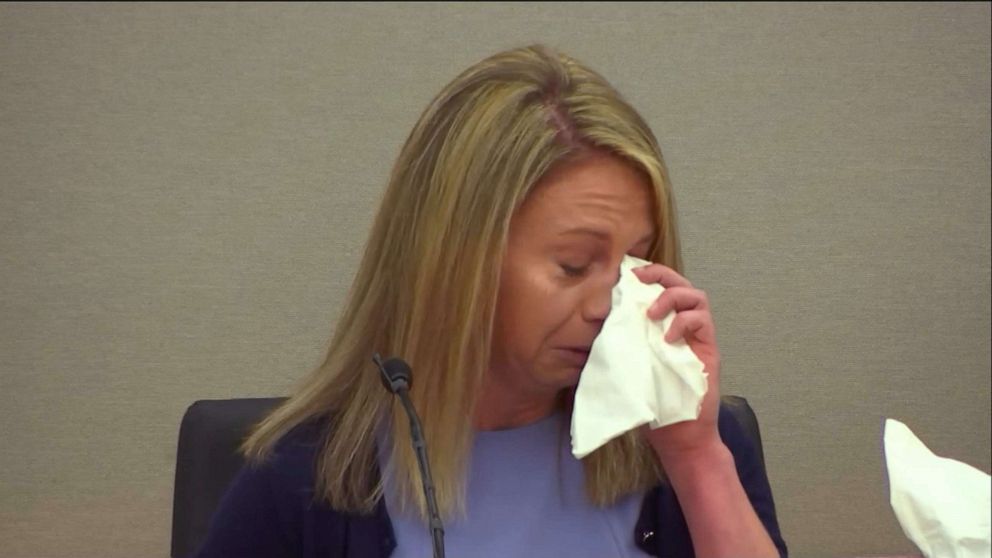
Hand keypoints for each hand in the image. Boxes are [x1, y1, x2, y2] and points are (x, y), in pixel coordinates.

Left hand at [631, 263, 723, 465]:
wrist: (678, 436)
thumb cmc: (651, 403)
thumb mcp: (626, 367)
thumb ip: (617, 344)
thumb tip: (591, 325)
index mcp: (660, 326)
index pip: (658, 289)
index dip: (646, 275)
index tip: (626, 273)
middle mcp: (681, 326)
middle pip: (680, 283)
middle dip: (660, 274)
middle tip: (640, 279)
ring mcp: (697, 337)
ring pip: (695, 296)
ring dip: (671, 297)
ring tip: (652, 314)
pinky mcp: (709, 349)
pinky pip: (702, 320)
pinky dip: (684, 322)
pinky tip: (668, 337)